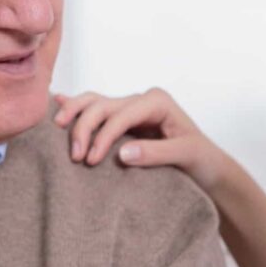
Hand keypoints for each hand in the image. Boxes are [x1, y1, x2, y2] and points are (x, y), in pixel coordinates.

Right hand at [53, 88, 231, 192]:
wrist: (208, 166)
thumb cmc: (201, 159)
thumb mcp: (185, 155)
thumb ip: (156, 154)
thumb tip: (122, 153)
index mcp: (157, 101)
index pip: (121, 114)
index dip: (103, 135)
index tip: (92, 160)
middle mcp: (142, 100)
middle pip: (102, 105)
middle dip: (84, 127)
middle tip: (75, 156)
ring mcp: (131, 109)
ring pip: (94, 103)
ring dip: (75, 115)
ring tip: (57, 129)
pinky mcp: (124, 121)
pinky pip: (96, 109)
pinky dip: (76, 107)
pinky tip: (57, 102)